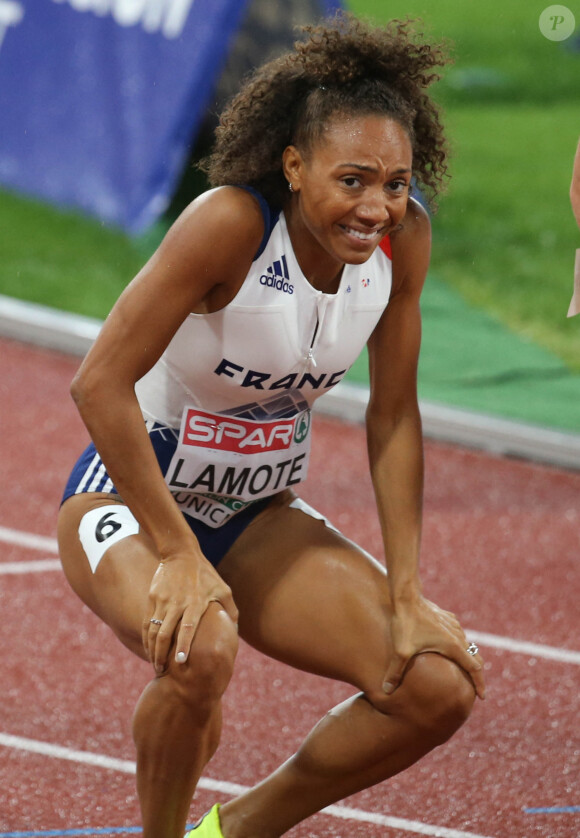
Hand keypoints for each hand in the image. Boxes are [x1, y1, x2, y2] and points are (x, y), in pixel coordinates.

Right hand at [143, 550, 237, 673]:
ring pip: (153, 630)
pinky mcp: (152, 598)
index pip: (188, 627)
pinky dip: (147, 638)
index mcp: (195, 602)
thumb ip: (230, 610)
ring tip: (156, 665)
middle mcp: (177, 603)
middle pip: (165, 633)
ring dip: (152, 650)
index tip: (180, 662)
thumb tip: (236, 631)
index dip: (184, 645)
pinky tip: (149, 649)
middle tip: (161, 672)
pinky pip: (147, 622)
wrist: (180, 553)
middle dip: (161, 655)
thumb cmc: (205, 573)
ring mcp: (162, 601)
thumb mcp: (223, 589)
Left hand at [382, 596, 484, 699]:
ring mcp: (453, 625)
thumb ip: (395, 672)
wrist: (406, 596)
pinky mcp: (447, 618)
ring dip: (468, 658)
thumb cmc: (405, 623)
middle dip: (476, 674)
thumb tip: (386, 691)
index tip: (482, 697)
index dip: (479, 683)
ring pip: (467, 644)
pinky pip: (458, 634)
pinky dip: (459, 645)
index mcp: (453, 646)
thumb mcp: (400, 651)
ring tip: (463, 671)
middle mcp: (457, 635)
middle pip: (474, 657)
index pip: (474, 668)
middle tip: (475, 689)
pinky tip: (451, 649)